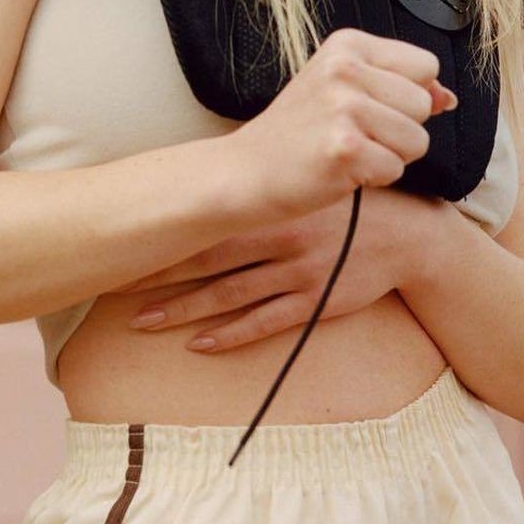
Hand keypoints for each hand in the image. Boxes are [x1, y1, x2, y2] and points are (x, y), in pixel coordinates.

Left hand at [106, 187, 426, 353]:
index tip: (126, 240)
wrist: (409, 236)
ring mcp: (296, 275)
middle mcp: (279, 239)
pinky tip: (198, 344)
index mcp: (274, 206)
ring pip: (227, 295)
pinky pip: (265, 323)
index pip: (207, 221)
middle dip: (159, 272)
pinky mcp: (314, 303)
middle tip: (114, 284)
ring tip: (142, 320)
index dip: (166, 234)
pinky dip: (230, 334)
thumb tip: (216, 179)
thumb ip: (267, 190)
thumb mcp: (309, 184)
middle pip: (206, 259)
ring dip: (182, 309)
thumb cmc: (351, 205)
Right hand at [224, 27, 458, 225]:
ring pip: (417, 140)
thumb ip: (399, 87)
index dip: (406, 95)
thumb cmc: (296, 134)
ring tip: (347, 152)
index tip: (368, 107)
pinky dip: (373, 179)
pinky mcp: (344, 149)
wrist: (246, 171)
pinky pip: (395, 169)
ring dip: (389, 156)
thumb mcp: (343, 91)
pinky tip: (339, 170)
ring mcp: (343, 108)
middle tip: (353, 135)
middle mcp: (346, 69)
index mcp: (347, 45)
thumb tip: (447, 98)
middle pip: (423, 105)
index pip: (425, 65)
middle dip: (399, 130)